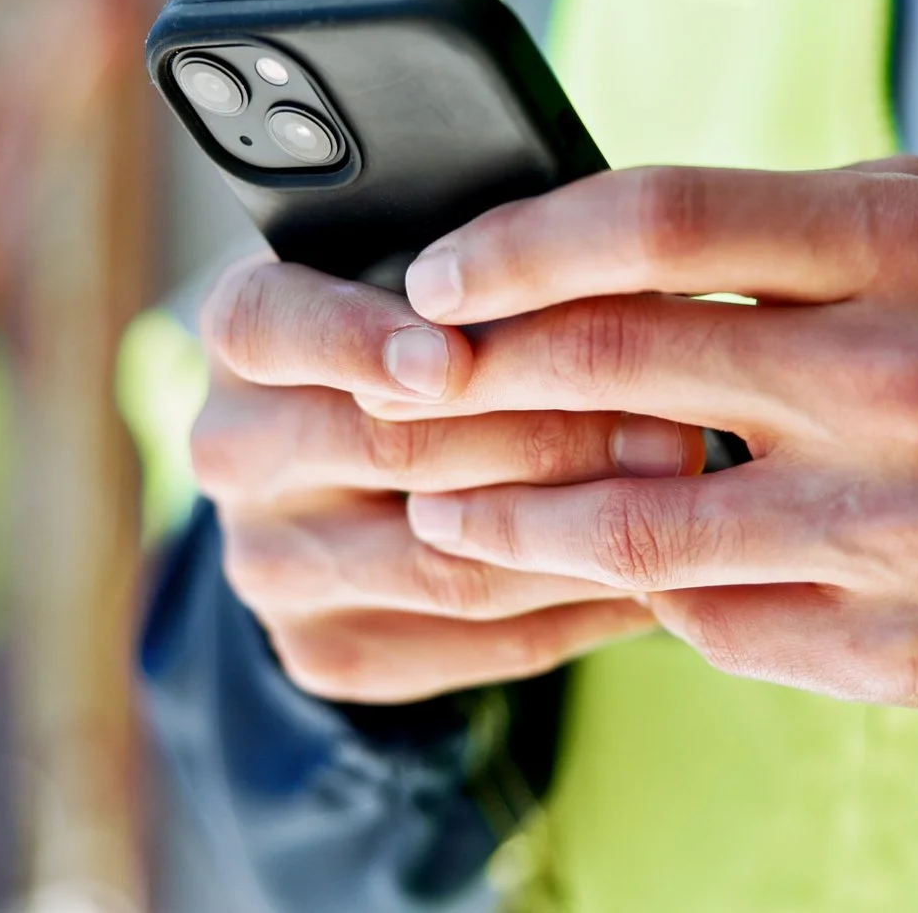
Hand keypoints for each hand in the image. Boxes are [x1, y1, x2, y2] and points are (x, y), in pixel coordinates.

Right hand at [191, 254, 698, 703]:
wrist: (357, 476)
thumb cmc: (430, 329)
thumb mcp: (427, 273)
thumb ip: (479, 269)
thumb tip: (599, 265)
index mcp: (243, 333)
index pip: (273, 328)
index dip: (358, 340)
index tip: (448, 356)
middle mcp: (233, 451)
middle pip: (390, 450)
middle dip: (545, 434)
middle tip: (672, 423)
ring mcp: (271, 565)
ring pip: (444, 561)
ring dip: (579, 532)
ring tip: (684, 500)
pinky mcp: (326, 652)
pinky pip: (475, 641)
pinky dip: (578, 608)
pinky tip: (656, 573)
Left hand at [373, 159, 917, 727]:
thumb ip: (789, 223)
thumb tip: (589, 237)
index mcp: (908, 248)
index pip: (659, 223)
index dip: (519, 245)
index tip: (440, 275)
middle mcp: (898, 381)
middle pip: (614, 363)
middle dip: (475, 376)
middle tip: (405, 386)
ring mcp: (895, 531)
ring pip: (626, 526)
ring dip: (501, 516)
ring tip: (439, 504)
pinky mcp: (893, 649)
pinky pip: (707, 620)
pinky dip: (637, 592)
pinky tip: (595, 571)